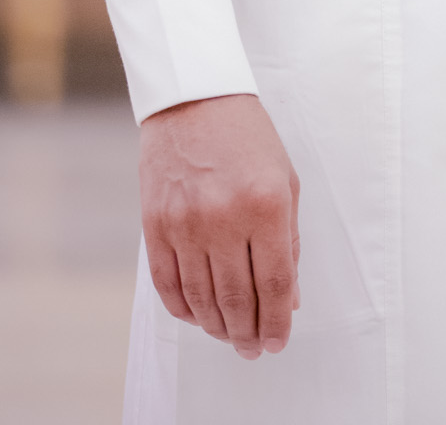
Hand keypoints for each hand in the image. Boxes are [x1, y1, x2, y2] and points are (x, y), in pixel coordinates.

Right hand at [139, 92, 300, 358]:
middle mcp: (225, 218)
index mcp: (266, 205)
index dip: (278, 321)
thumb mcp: (284, 180)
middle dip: (249, 333)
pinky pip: (169, 285)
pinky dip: (184, 309)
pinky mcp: (156, 225)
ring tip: (229, 336)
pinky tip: (198, 316)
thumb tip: (289, 296)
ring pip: (203, 299)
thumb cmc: (247, 137)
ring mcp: (186, 223)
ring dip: (218, 326)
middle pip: (239, 299)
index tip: (279, 340)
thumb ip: (289, 240)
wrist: (195, 98)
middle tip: (254, 348)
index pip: (275, 283)